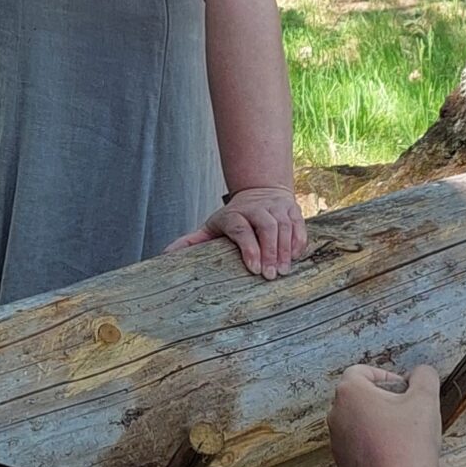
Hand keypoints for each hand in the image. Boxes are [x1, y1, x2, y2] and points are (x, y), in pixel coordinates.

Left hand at [168, 185, 307, 279]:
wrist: (260, 190)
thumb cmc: (234, 217)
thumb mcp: (212, 225)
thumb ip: (193, 240)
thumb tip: (167, 254)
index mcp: (234, 213)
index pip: (241, 228)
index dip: (248, 247)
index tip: (253, 268)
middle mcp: (256, 207)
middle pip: (266, 228)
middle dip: (269, 252)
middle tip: (271, 276)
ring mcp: (276, 207)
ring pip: (284, 227)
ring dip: (285, 250)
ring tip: (284, 272)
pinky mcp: (292, 209)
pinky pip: (298, 225)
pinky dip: (298, 242)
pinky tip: (295, 258)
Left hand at [328, 362, 442, 466]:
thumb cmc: (411, 443)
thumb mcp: (426, 398)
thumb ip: (425, 375)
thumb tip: (421, 373)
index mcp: (349, 392)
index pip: (362, 371)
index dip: (386, 376)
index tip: (403, 388)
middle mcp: (336, 415)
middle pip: (358, 397)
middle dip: (382, 399)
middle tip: (406, 409)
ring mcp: (336, 441)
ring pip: (358, 422)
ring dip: (377, 422)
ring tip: (403, 433)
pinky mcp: (342, 464)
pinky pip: (358, 446)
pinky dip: (373, 444)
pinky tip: (395, 453)